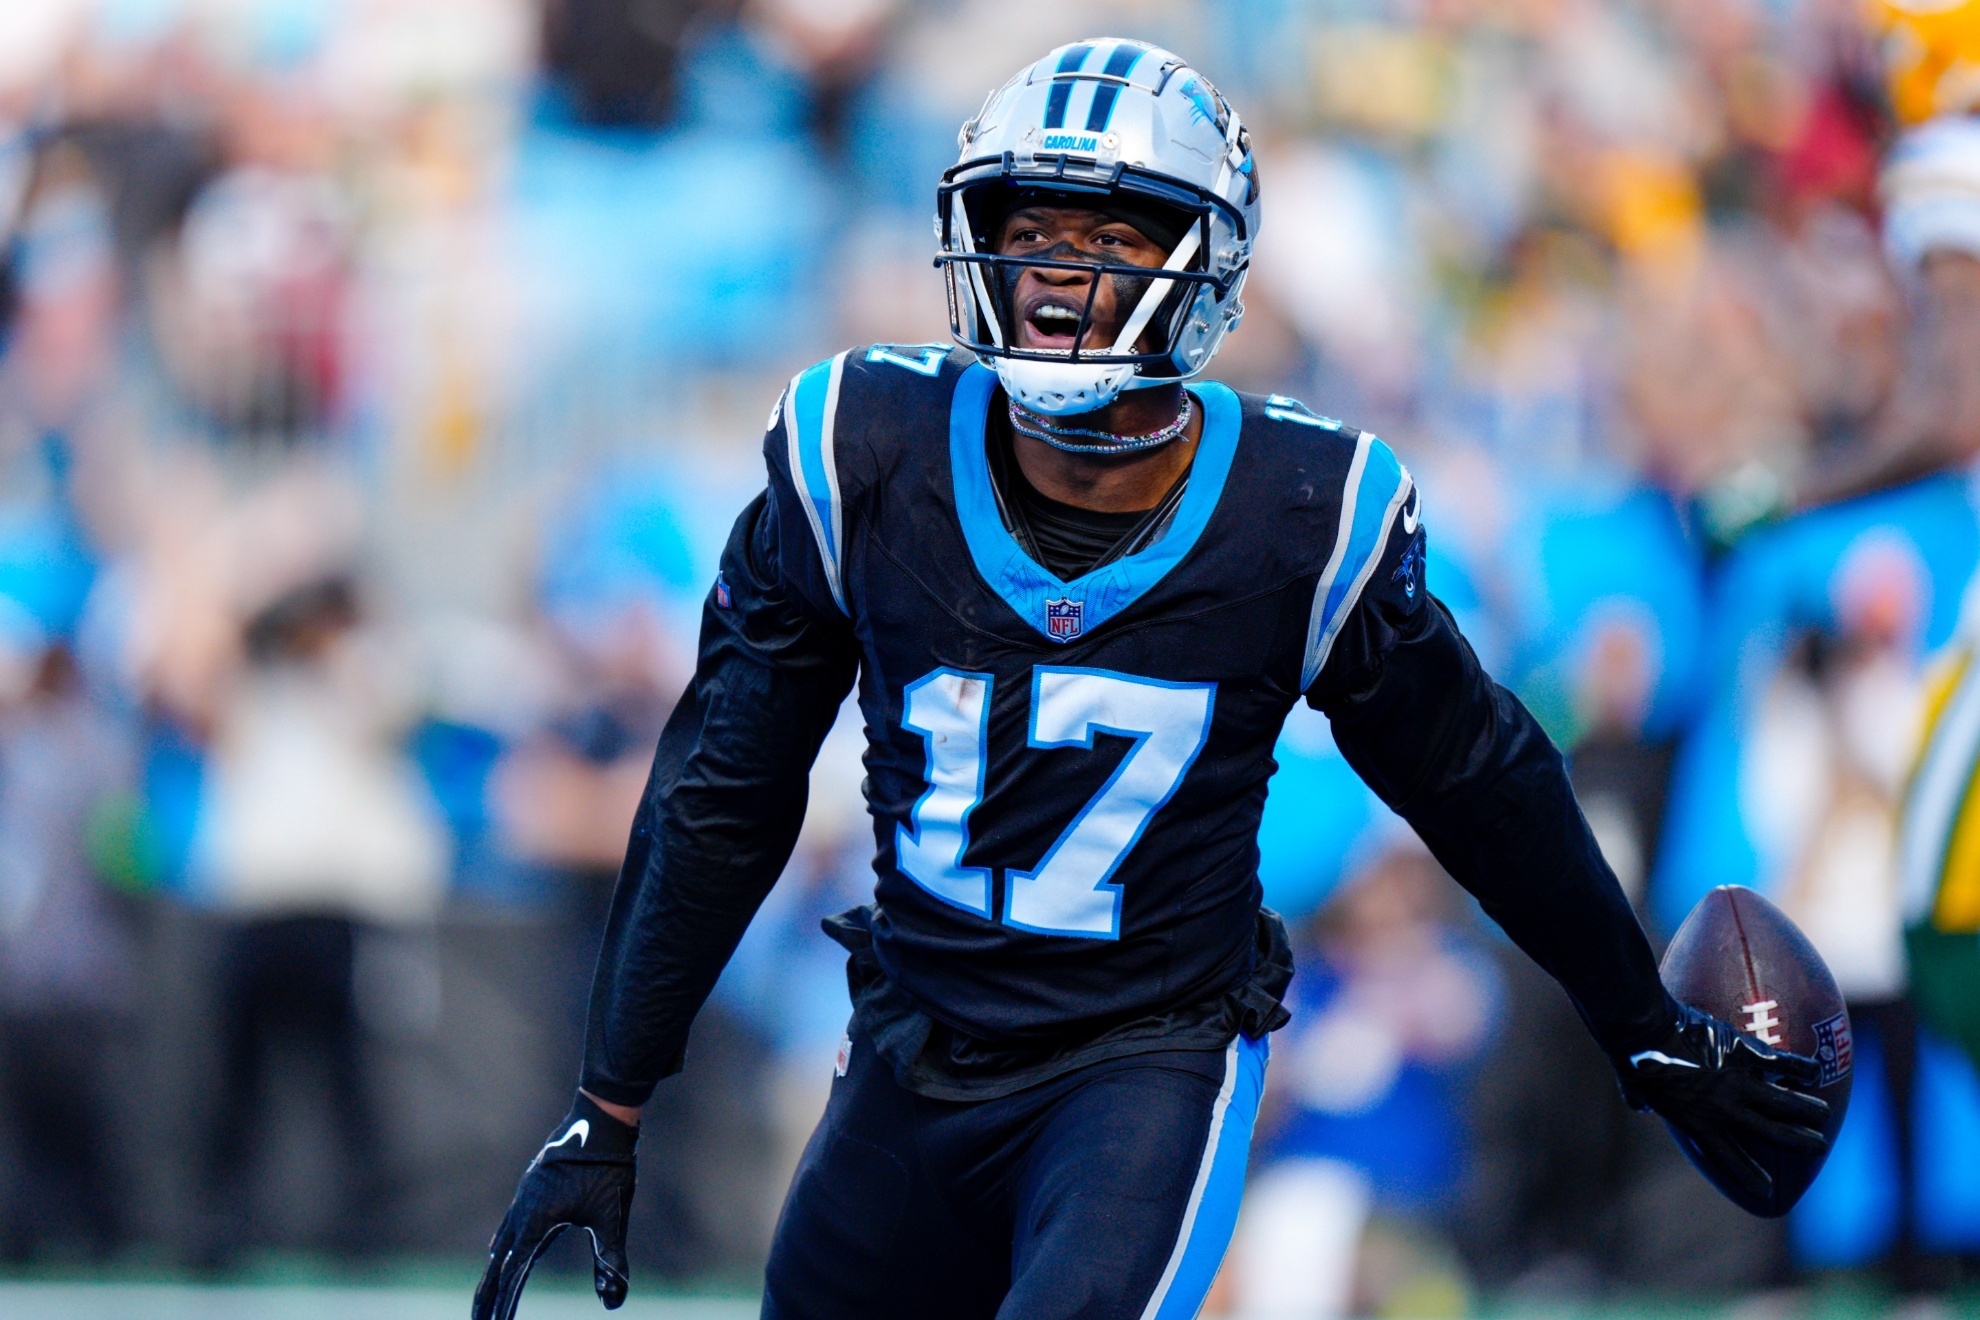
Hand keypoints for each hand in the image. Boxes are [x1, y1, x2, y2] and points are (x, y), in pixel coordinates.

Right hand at [472, 1092, 639, 1319]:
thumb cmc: (608, 1167)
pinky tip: (502, 1251)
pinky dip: (502, 1247)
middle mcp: (522, 1209)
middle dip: (488, 1294)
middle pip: (498, 1261)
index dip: (504, 1302)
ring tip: (486, 1296)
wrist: (601, 1118)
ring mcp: (525, 1197)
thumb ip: (610, 1260)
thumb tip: (613, 1301)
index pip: (513, 1272)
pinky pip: (510, 1225)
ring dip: (494, 1271)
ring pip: (502, 1242)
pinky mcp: (533, 1188)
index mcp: (536, 1220)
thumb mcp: (612, 1217)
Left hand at [1614, 1003, 1829, 1207]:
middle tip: (1818, 1147)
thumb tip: (1637, 1105)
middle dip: (1798, 1143)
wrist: (1646, 1030)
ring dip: (1807, 1111)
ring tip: (1824, 1116)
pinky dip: (1800, 1068)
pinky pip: (1780, 1063)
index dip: (1748, 1175)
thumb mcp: (1637, 1091)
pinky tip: (1814, 1071)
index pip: (1729, 1157)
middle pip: (1771, 1133)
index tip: (1766, 1190)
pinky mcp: (1745, 1053)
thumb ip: (1643, 1104)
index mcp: (1698, 1122)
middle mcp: (1724, 1109)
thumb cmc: (1634, 1059)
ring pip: (1783, 1103)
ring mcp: (1737, 1082)